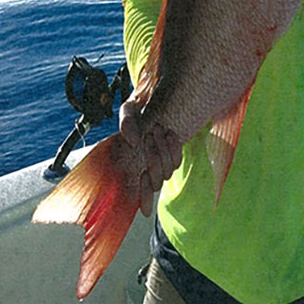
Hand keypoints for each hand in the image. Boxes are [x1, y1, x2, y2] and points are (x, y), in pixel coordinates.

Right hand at [119, 99, 182, 216]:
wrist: (157, 103)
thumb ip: (127, 121)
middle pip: (155, 181)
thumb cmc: (139, 108)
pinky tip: (171, 134)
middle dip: (153, 158)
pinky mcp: (173, 156)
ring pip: (167, 172)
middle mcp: (145, 168)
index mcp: (130, 165)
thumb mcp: (129, 109)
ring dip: (163, 152)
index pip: (136, 192)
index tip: (144, 199)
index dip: (142, 200)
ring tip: (157, 129)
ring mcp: (160, 163)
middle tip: (149, 135)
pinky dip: (175, 149)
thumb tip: (134, 141)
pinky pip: (177, 161)